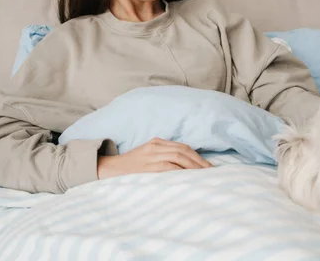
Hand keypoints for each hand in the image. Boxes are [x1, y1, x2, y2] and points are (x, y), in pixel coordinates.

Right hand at [97, 137, 212, 178]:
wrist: (107, 170)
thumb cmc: (129, 168)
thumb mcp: (146, 158)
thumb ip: (162, 159)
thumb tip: (183, 169)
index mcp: (157, 142)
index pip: (183, 147)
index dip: (198, 157)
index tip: (208, 167)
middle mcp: (156, 145)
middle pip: (184, 150)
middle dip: (200, 161)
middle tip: (212, 172)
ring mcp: (151, 154)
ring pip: (179, 156)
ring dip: (194, 166)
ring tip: (204, 175)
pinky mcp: (148, 165)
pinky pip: (169, 166)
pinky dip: (181, 171)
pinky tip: (189, 177)